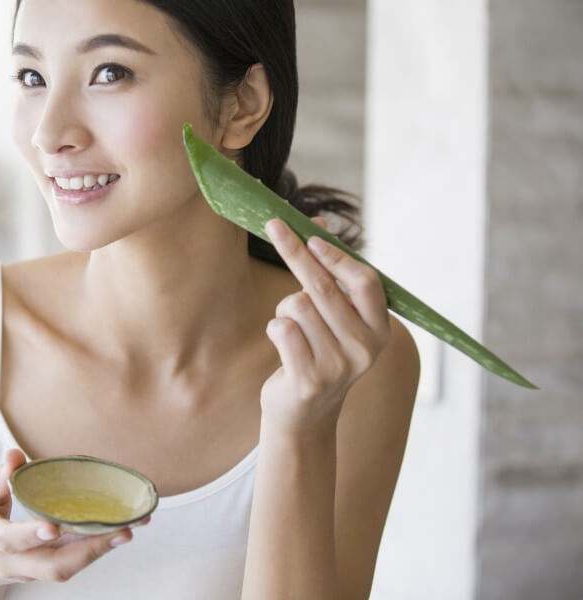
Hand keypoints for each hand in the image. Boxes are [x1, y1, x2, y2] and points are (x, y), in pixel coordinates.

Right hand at [0, 449, 143, 596]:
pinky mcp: (44, 568)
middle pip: (51, 567)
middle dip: (88, 552)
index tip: (53, 526)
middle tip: (120, 532)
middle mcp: (11, 561)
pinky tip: (120, 530)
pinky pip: (72, 562)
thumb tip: (16, 456)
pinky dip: (97, 547)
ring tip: (129, 529)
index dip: (30, 535)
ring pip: (65, 569)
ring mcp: (30, 570)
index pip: (9, 541)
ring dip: (100, 551)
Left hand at [260, 217, 390, 439]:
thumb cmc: (318, 353)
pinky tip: (284, 346)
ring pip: (296, 305)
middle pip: (323, 287)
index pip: (366, 281)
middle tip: (273, 225)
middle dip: (294, 252)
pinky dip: (274, 328)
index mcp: (379, 329)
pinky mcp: (309, 380)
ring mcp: (339, 366)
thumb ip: (331, 275)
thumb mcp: (334, 317)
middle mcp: (365, 348)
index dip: (338, 256)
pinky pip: (281, 329)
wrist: (305, 415)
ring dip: (284, 309)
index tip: (312, 235)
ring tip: (292, 329)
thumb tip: (318, 222)